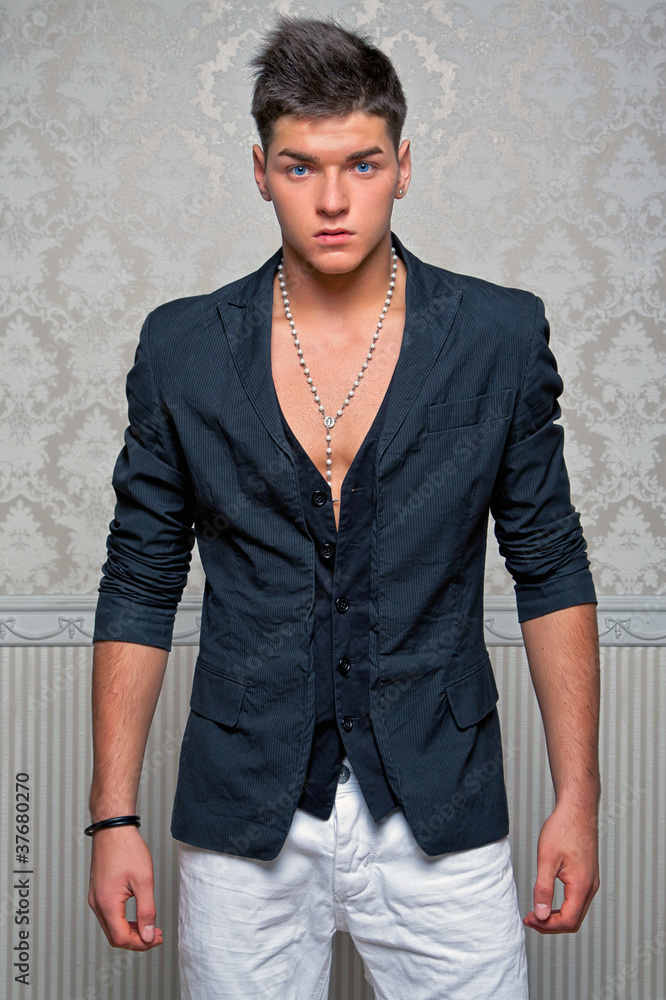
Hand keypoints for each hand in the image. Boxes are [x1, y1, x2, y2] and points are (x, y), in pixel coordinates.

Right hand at [88, 825, 163, 949]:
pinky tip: (136, 917)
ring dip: (130, 931)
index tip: (156, 938)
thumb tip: (147, 935)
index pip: (121, 938)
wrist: (113, 829)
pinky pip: (108, 915)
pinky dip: (123, 921)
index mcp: (107, 903)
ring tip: (149, 927)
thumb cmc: (127, 849)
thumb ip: (146, 911)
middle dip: (136, 940)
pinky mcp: (97, 892)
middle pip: (114, 936)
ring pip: (111, 927)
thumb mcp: (144, 881)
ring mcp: (95, 898)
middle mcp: (97, 904)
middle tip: (155, 935)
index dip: (140, 944)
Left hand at [523, 799, 599, 933]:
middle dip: (551, 924)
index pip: (567, 920)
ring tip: (537, 912)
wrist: (577, 809)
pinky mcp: (588, 875)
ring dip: (557, 916)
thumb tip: (540, 914)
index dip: (547, 925)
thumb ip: (543, 888)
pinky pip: (578, 900)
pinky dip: (563, 906)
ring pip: (576, 911)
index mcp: (582, 885)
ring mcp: (591, 881)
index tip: (529, 919)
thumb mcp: (547, 859)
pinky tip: (549, 900)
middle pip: (573, 920)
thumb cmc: (563, 828)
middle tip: (530, 918)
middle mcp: (591, 886)